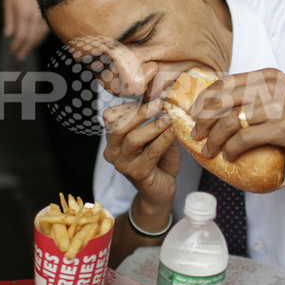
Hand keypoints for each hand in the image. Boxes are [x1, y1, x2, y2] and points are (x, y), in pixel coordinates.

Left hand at [2, 0, 48, 59]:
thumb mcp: (7, 3)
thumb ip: (9, 20)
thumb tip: (8, 35)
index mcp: (24, 14)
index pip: (21, 36)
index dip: (16, 45)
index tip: (11, 51)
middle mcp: (35, 17)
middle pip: (31, 39)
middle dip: (25, 49)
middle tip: (19, 56)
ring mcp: (44, 16)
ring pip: (40, 36)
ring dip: (33, 45)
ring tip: (26, 51)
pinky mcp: (49, 14)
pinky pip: (45, 31)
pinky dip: (40, 38)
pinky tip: (35, 41)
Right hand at [102, 98, 180, 212]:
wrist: (161, 189)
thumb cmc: (159, 158)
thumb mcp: (155, 134)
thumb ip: (155, 118)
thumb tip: (166, 97)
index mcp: (112, 138)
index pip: (110, 116)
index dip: (128, 104)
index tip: (148, 94)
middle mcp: (112, 151)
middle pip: (118, 126)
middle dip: (140, 112)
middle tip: (159, 102)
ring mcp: (122, 163)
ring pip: (133, 139)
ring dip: (153, 125)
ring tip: (169, 117)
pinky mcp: (137, 173)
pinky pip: (151, 152)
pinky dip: (164, 138)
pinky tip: (174, 130)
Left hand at [188, 68, 284, 158]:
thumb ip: (262, 93)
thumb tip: (233, 110)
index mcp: (266, 76)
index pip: (223, 83)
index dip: (203, 99)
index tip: (194, 113)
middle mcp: (267, 87)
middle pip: (219, 100)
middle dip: (201, 119)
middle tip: (196, 134)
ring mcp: (275, 107)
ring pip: (228, 121)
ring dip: (213, 139)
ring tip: (210, 151)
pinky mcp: (283, 128)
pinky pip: (245, 138)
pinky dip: (232, 149)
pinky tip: (229, 156)